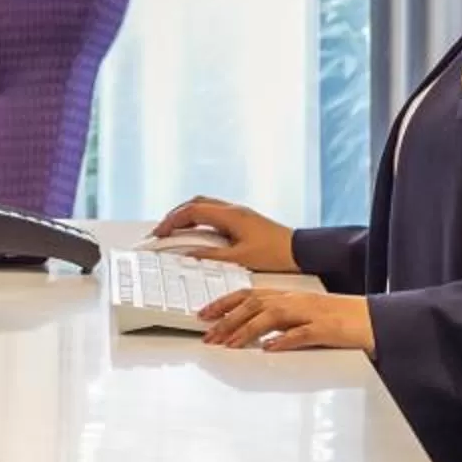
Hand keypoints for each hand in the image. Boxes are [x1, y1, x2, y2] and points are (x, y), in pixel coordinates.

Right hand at [153, 196, 297, 273]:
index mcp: (230, 215)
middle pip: (196, 203)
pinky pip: (214, 212)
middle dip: (175, 215)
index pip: (192, 211)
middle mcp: (233, 209)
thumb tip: (188, 255)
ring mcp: (239, 212)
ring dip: (187, 215)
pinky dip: (199, 219)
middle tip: (163, 230)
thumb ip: (211, 256)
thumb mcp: (240, 259)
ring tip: (176, 230)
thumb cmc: (275, 254)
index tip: (159, 233)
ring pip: (205, 205)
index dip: (171, 221)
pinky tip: (197, 232)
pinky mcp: (243, 219)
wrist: (302, 252)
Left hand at [197, 287, 373, 353]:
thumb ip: (278, 320)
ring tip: (228, 344)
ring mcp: (310, 314)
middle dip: (227, 319)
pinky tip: (269, 348)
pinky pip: (302, 333)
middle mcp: (295, 301)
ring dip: (247, 330)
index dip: (224, 303)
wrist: (374, 318)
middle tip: (208, 336)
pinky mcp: (326, 329)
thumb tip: (253, 335)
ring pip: (272, 317)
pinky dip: (284, 340)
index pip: (249, 294)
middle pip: (254, 305)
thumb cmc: (338, 319)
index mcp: (289, 296)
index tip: (204, 314)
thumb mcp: (302, 315)